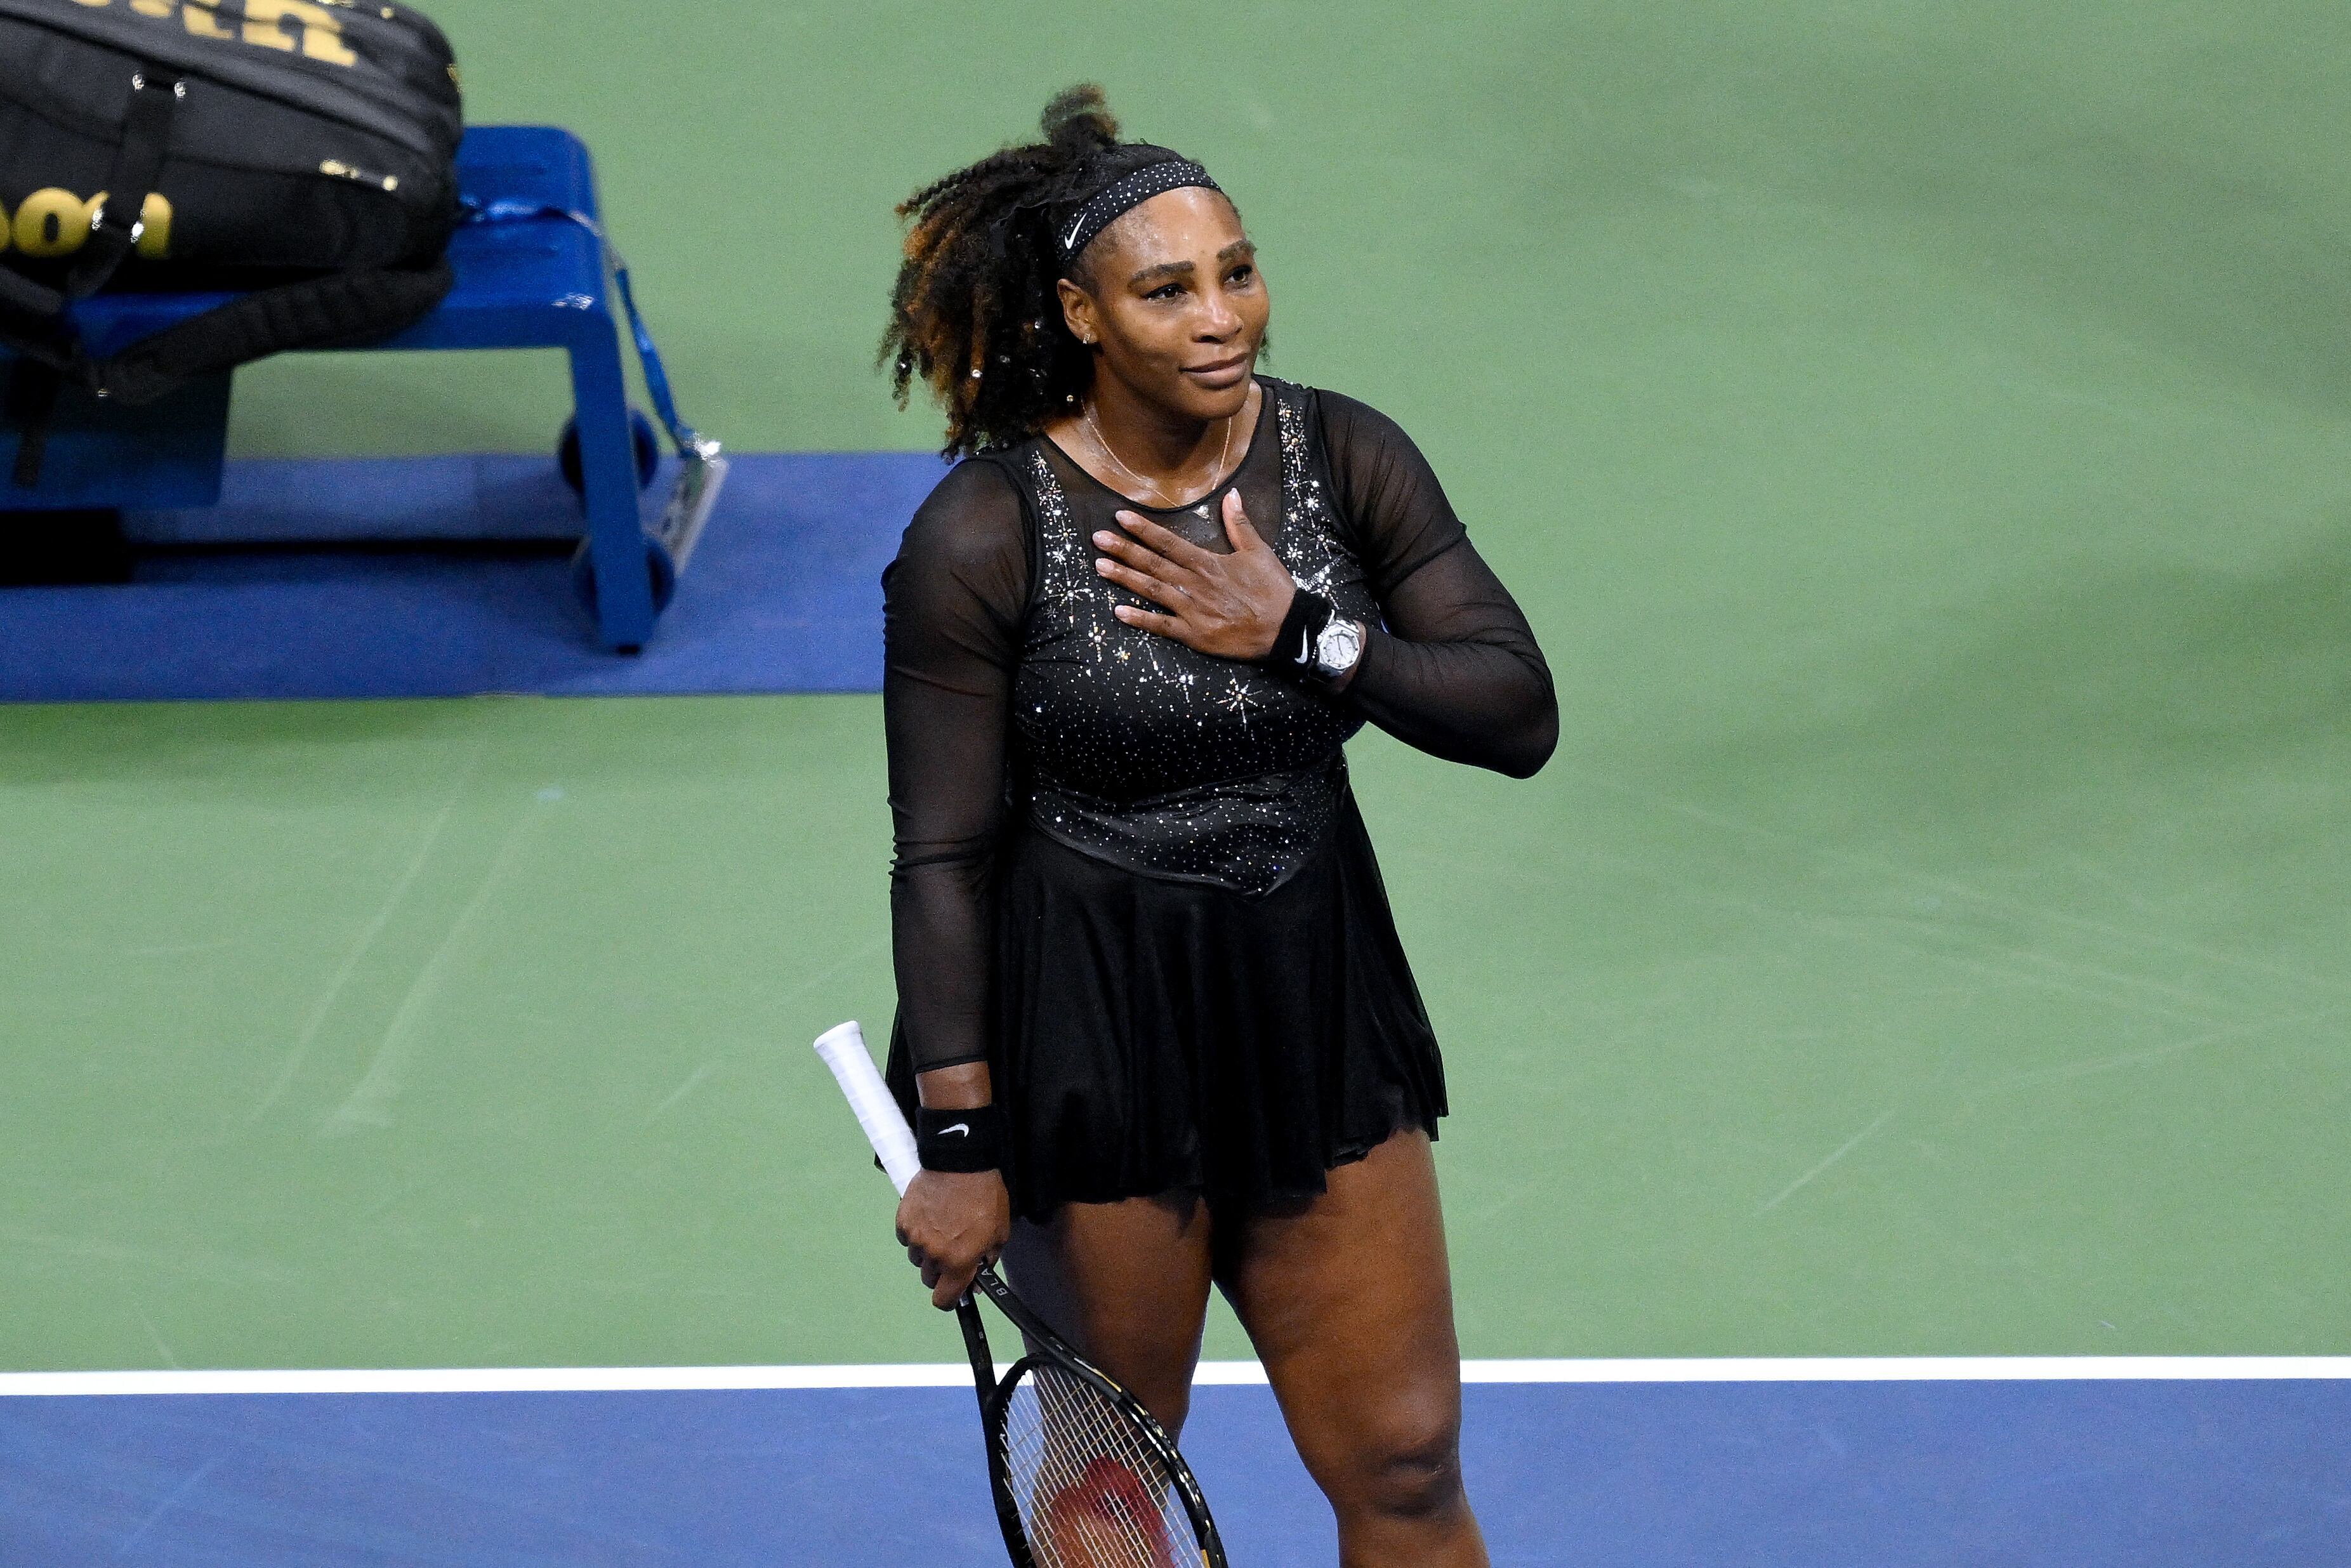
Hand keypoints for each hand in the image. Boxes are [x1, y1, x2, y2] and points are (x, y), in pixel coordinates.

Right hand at [896, 1168, 1011, 1309]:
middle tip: (953, 1252)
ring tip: (943, 1229)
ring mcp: (915, 1238)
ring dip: (928, 1252)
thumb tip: (977, 1279)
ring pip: (918, 1259)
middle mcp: (933, 1255)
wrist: (961, 1162)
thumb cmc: (985, 1196)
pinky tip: (930, 1218)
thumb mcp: (999, 1233)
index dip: (951, 1299)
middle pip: (930, 1280)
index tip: (955, 1292)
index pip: (944, 1300)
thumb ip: (987, 1260)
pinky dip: (917, 1234)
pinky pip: (907, 1238)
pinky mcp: (903, 1221)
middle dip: (942, 1272)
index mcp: (958, 1262)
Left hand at [1094, 490, 1295, 660]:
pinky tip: (1118, 612)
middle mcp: (1194, 584)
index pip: (1168, 542)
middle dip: (1123, 550)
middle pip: (1153, 564)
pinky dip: (1140, 619)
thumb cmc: (1273, 590)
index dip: (1143, 529)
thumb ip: (1240, 524)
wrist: (1286, 629)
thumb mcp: (1259, 552)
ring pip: (1151, 591)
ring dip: (1124, 579)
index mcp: (1208, 563)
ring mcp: (1192, 610)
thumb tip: (1231, 493)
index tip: (1120, 517)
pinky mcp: (1194, 635)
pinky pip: (1161, 626)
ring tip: (1099, 568)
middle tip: (1097, 540)